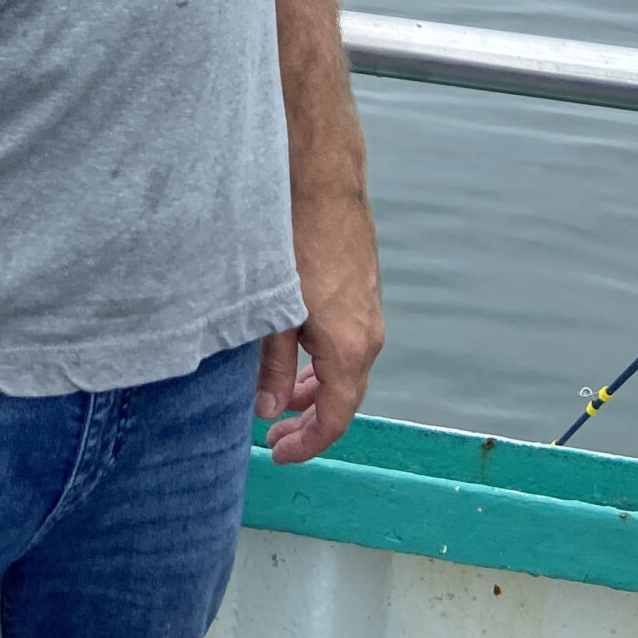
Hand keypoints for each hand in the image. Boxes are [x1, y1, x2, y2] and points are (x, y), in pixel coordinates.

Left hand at [255, 189, 383, 463]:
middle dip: (308, 421)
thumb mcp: (273, 313)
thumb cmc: (294, 243)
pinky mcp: (362, 292)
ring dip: (315, 389)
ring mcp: (369, 312)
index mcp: (350, 349)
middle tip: (272, 434)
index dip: (308, 444)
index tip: (278, 453)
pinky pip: (346, 343)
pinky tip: (294, 354)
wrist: (324, 184)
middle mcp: (368, 336)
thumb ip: (271, 367)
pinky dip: (322, 361)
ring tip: (280, 400)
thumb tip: (269, 410)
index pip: (336, 418)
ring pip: (345, 369)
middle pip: (343, 397)